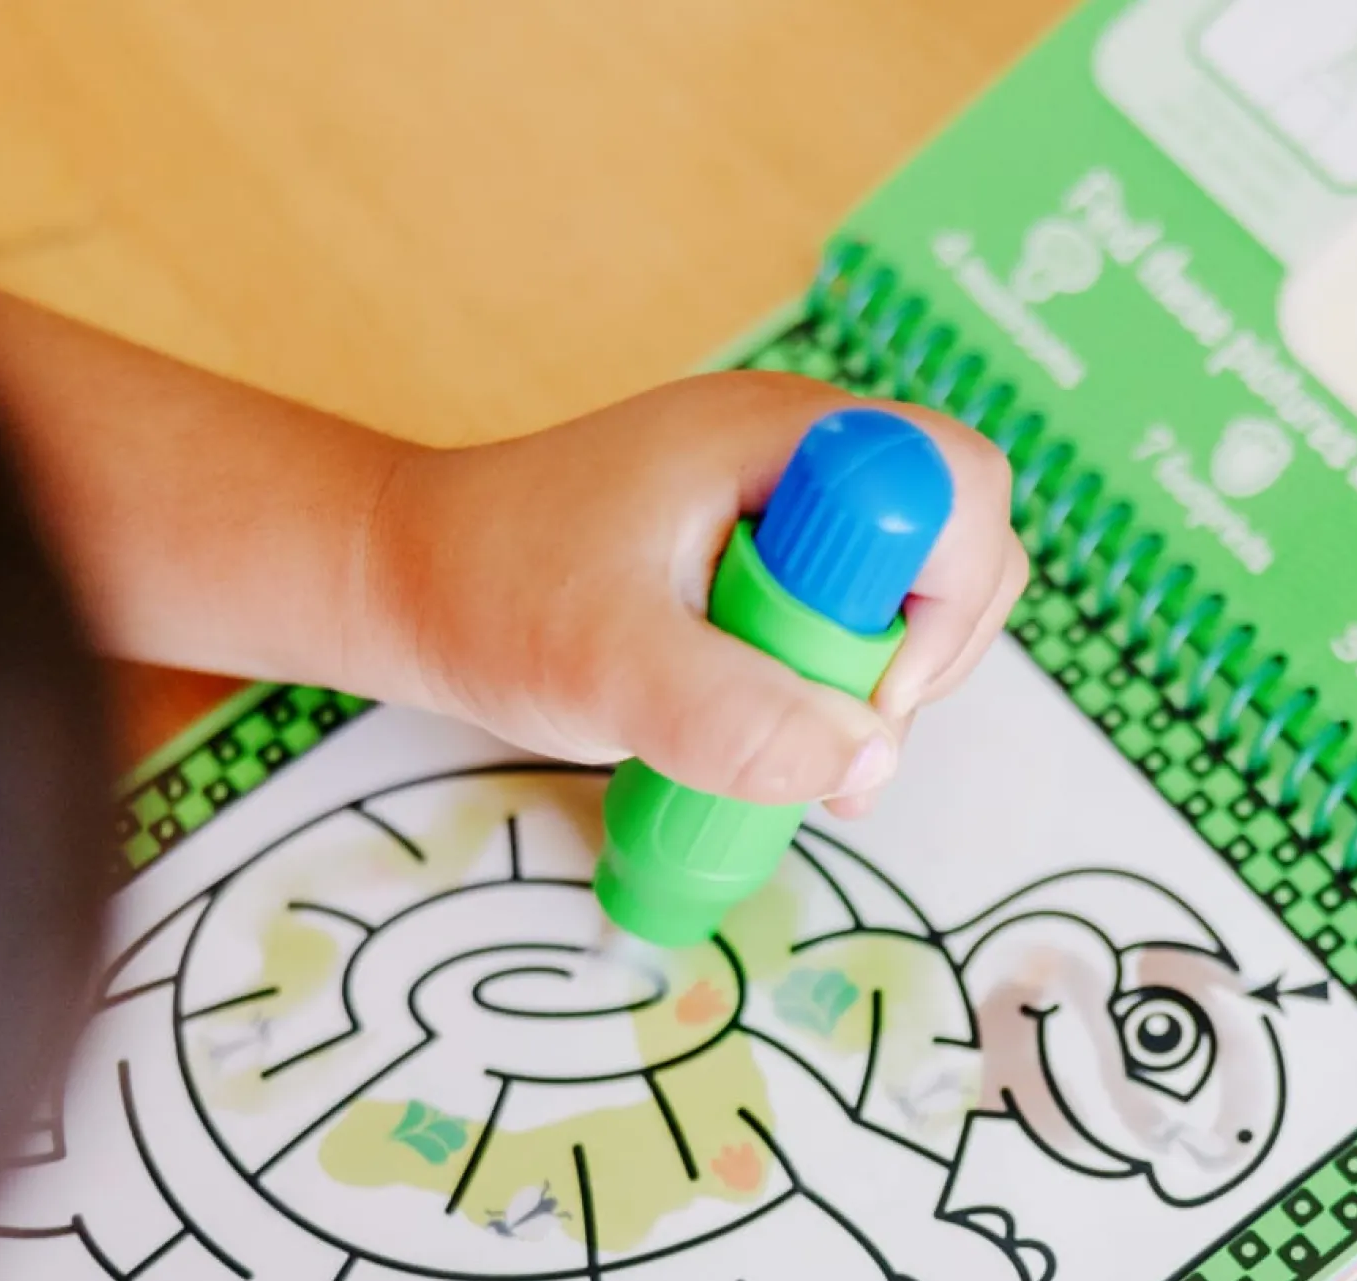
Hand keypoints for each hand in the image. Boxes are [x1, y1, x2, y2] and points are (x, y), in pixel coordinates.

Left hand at [373, 372, 1024, 817]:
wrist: (402, 584)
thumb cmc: (488, 597)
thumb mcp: (606, 667)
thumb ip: (729, 714)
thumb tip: (860, 763)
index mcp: (780, 440)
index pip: (955, 484)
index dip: (945, 598)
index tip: (866, 694)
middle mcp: (797, 462)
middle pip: (951, 548)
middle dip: (917, 664)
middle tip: (832, 751)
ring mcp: (779, 513)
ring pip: (901, 602)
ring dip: (869, 696)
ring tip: (791, 764)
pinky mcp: (753, 566)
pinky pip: (839, 629)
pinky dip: (824, 699)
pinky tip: (770, 752)